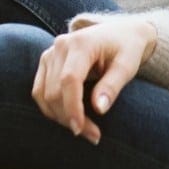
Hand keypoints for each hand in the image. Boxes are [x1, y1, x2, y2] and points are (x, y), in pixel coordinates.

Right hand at [32, 18, 156, 143]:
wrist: (121, 32)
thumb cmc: (127, 49)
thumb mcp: (127, 66)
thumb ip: (113, 85)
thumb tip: (99, 109)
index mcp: (81, 43)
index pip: (69, 80)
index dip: (72, 108)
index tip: (82, 130)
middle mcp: (60, 46)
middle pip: (54, 91)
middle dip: (70, 118)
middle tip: (94, 136)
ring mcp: (50, 53)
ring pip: (43, 94)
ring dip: (60, 117)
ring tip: (84, 130)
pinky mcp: (46, 61)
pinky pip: (40, 91)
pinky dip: (52, 109)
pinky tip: (70, 119)